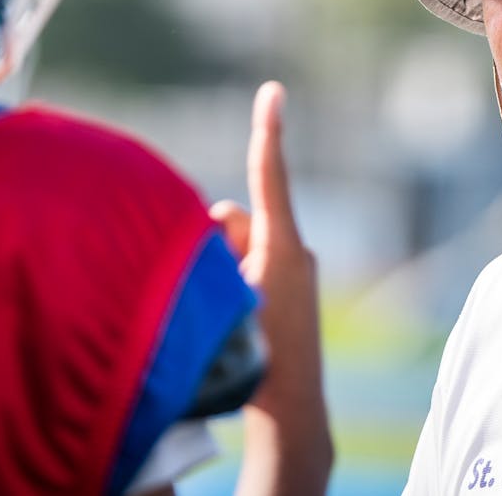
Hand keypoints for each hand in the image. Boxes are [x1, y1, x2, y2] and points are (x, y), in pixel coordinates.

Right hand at [209, 81, 332, 495]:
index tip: (273, 91)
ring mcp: (293, 269)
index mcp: (282, 246)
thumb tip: (208, 223)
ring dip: (222, 268)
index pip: (268, 177)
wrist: (289, 410)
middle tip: (220, 294)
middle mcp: (293, 250)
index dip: (266, 132)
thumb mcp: (227, 301)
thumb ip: (212, 255)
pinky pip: (247, 266)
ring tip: (233, 315)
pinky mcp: (289, 287)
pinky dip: (235, 281)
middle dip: (213, 244)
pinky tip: (241, 322)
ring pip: (234, 246)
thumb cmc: (256, 359)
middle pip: (230, 220)